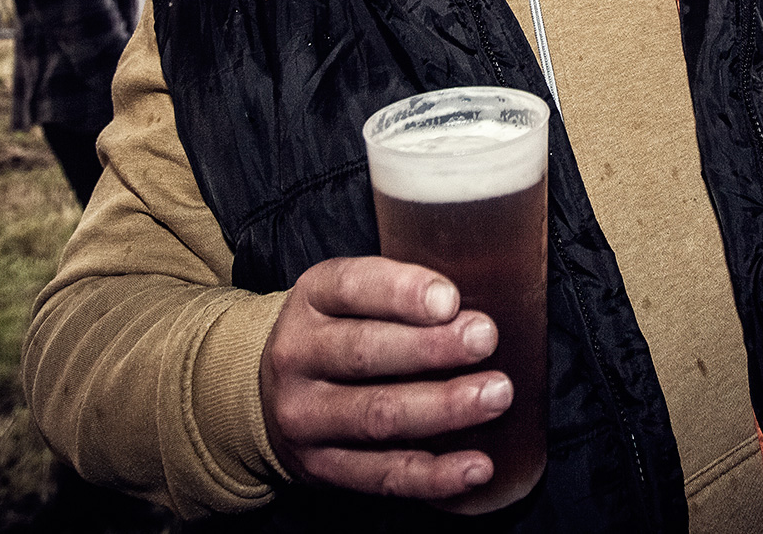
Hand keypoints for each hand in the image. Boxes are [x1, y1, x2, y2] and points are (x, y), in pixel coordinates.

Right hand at [260, 256, 508, 500]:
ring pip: (377, 415)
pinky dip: (434, 474)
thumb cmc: (335, 332)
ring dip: (442, 407)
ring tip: (495, 395)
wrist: (266, 392)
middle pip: (365, 352)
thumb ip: (404, 294)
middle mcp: (298, 356)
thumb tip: (476, 307)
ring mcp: (304, 416)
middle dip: (431, 348)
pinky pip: (382, 475)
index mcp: (311, 298)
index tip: (450, 299)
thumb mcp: (351, 296)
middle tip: (485, 339)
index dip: (403, 293)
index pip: (352, 287)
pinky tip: (476, 465)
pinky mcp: (321, 467)